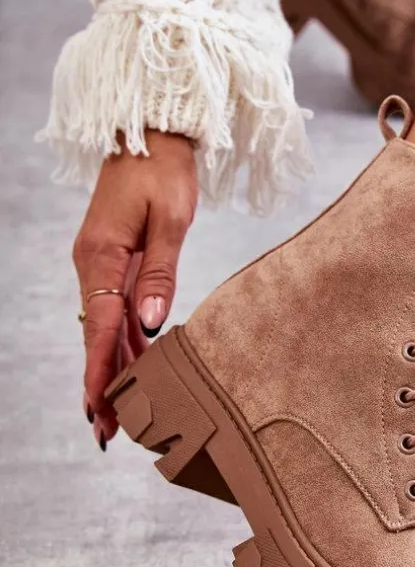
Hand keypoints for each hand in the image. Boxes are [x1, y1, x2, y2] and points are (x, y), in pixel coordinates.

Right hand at [73, 131, 197, 449]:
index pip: (99, 326)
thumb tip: (152, 323)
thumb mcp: (170, 219)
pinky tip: (136, 364)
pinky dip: (124, 338)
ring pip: (105, 324)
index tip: (97, 409)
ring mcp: (101, 261)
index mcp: (101, 255)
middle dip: (101, 382)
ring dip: (112, 366)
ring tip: (121, 412)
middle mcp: (93, 263)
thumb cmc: (163, 170)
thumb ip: (161, 272)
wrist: (152, 133)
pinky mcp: (115, 257)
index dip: (98, 371)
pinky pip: (116, 306)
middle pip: (97, 333)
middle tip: (109, 432)